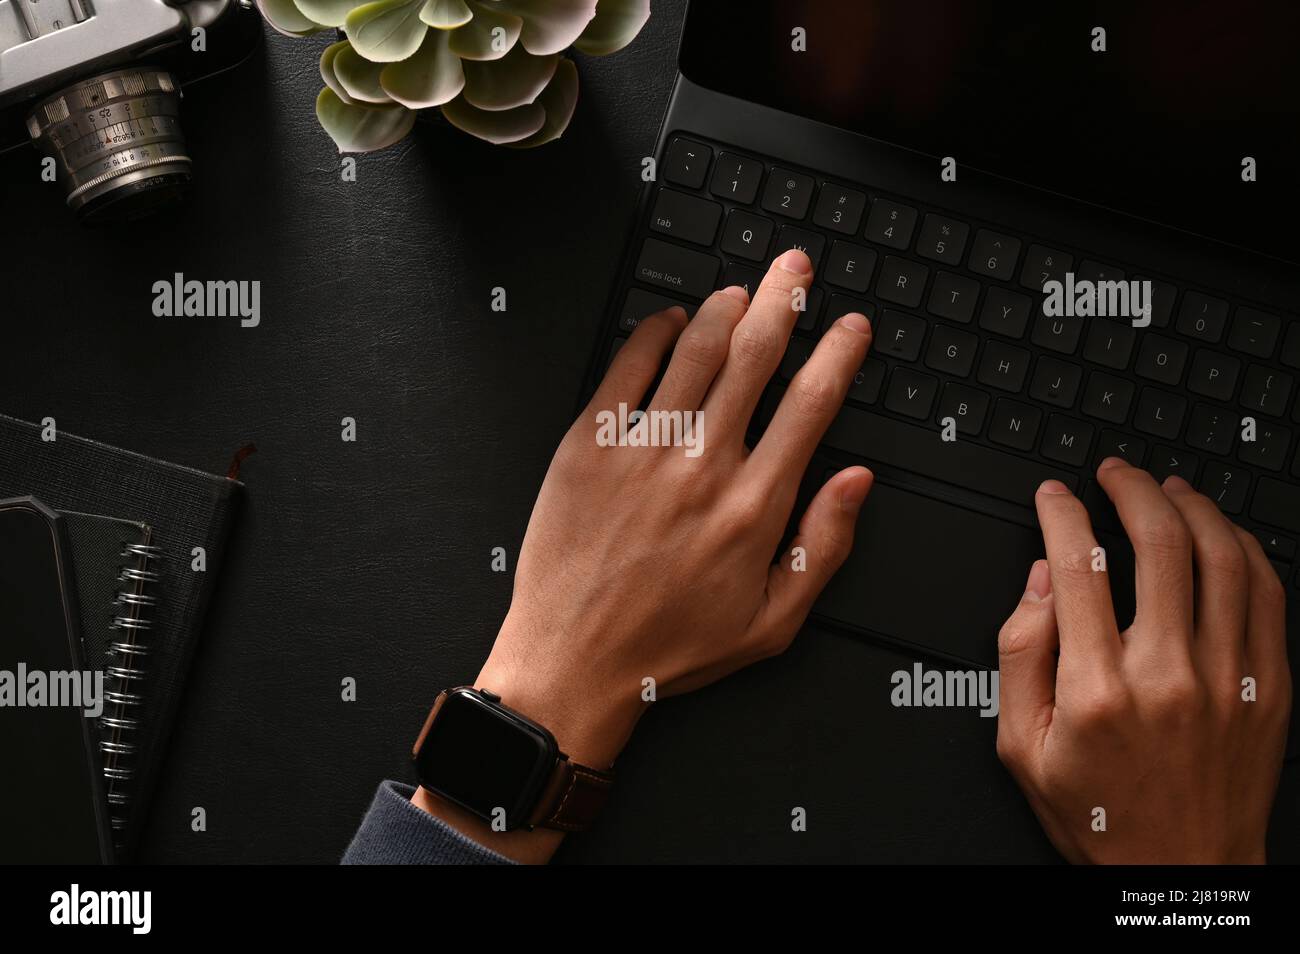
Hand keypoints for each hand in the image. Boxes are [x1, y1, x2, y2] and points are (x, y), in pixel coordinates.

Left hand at [416, 249, 875, 859]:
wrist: (573, 660)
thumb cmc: (668, 646)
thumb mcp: (771, 623)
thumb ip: (822, 547)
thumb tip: (855, 482)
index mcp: (753, 506)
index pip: (810, 406)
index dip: (837, 355)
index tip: (849, 328)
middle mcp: (702, 466)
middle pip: (754, 357)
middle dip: (784, 301)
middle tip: (796, 269)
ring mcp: (642, 449)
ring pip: (694, 350)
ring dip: (725, 307)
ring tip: (743, 288)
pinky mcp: (588, 445)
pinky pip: (627, 367)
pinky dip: (653, 332)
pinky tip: (668, 319)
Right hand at [996, 458, 1290, 863]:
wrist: (1182, 874)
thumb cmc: (1101, 814)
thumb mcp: (1022, 746)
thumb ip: (1021, 655)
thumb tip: (1042, 581)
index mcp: (1097, 689)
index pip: (1081, 566)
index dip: (1064, 513)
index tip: (1055, 495)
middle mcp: (1168, 675)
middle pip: (1160, 544)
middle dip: (1132, 489)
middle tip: (1115, 473)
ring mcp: (1227, 679)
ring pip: (1222, 557)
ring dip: (1193, 507)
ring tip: (1168, 489)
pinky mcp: (1268, 689)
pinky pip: (1267, 594)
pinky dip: (1244, 549)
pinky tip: (1219, 533)